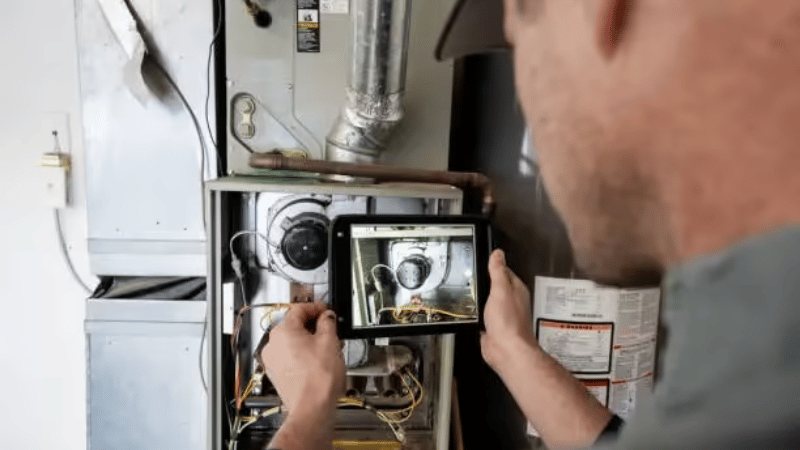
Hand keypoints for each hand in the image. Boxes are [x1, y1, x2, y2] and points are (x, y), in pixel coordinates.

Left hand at [259, 302, 344, 414]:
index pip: (299, 309)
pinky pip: (289, 357)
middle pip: (293, 326)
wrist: (311, 408)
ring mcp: (272, 360)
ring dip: (307, 341)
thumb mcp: (330, 342)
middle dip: (312, 325)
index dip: (316, 308)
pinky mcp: (276, 374)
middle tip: (329, 328)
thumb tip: (327, 316)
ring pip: (291, 342)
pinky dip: (301, 355)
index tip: (325, 310)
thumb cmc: (318, 379)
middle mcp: (272, 344)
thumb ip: (328, 323)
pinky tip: (317, 361)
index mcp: (283, 331)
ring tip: (326, 347)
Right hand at [481, 250, 537, 375]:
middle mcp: (511, 301)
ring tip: (472, 290)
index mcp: (516, 289)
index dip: (493, 265)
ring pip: (490, 301)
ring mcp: (502, 314)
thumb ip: (498, 271)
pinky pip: (484, 315)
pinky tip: (474, 310)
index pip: (504, 270)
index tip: (484, 259)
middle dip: (485, 282)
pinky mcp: (493, 326)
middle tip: (475, 275)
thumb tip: (498, 254)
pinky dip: (479, 312)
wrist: (506, 350)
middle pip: (496, 285)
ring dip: (482, 298)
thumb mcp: (500, 290)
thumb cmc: (509, 323)